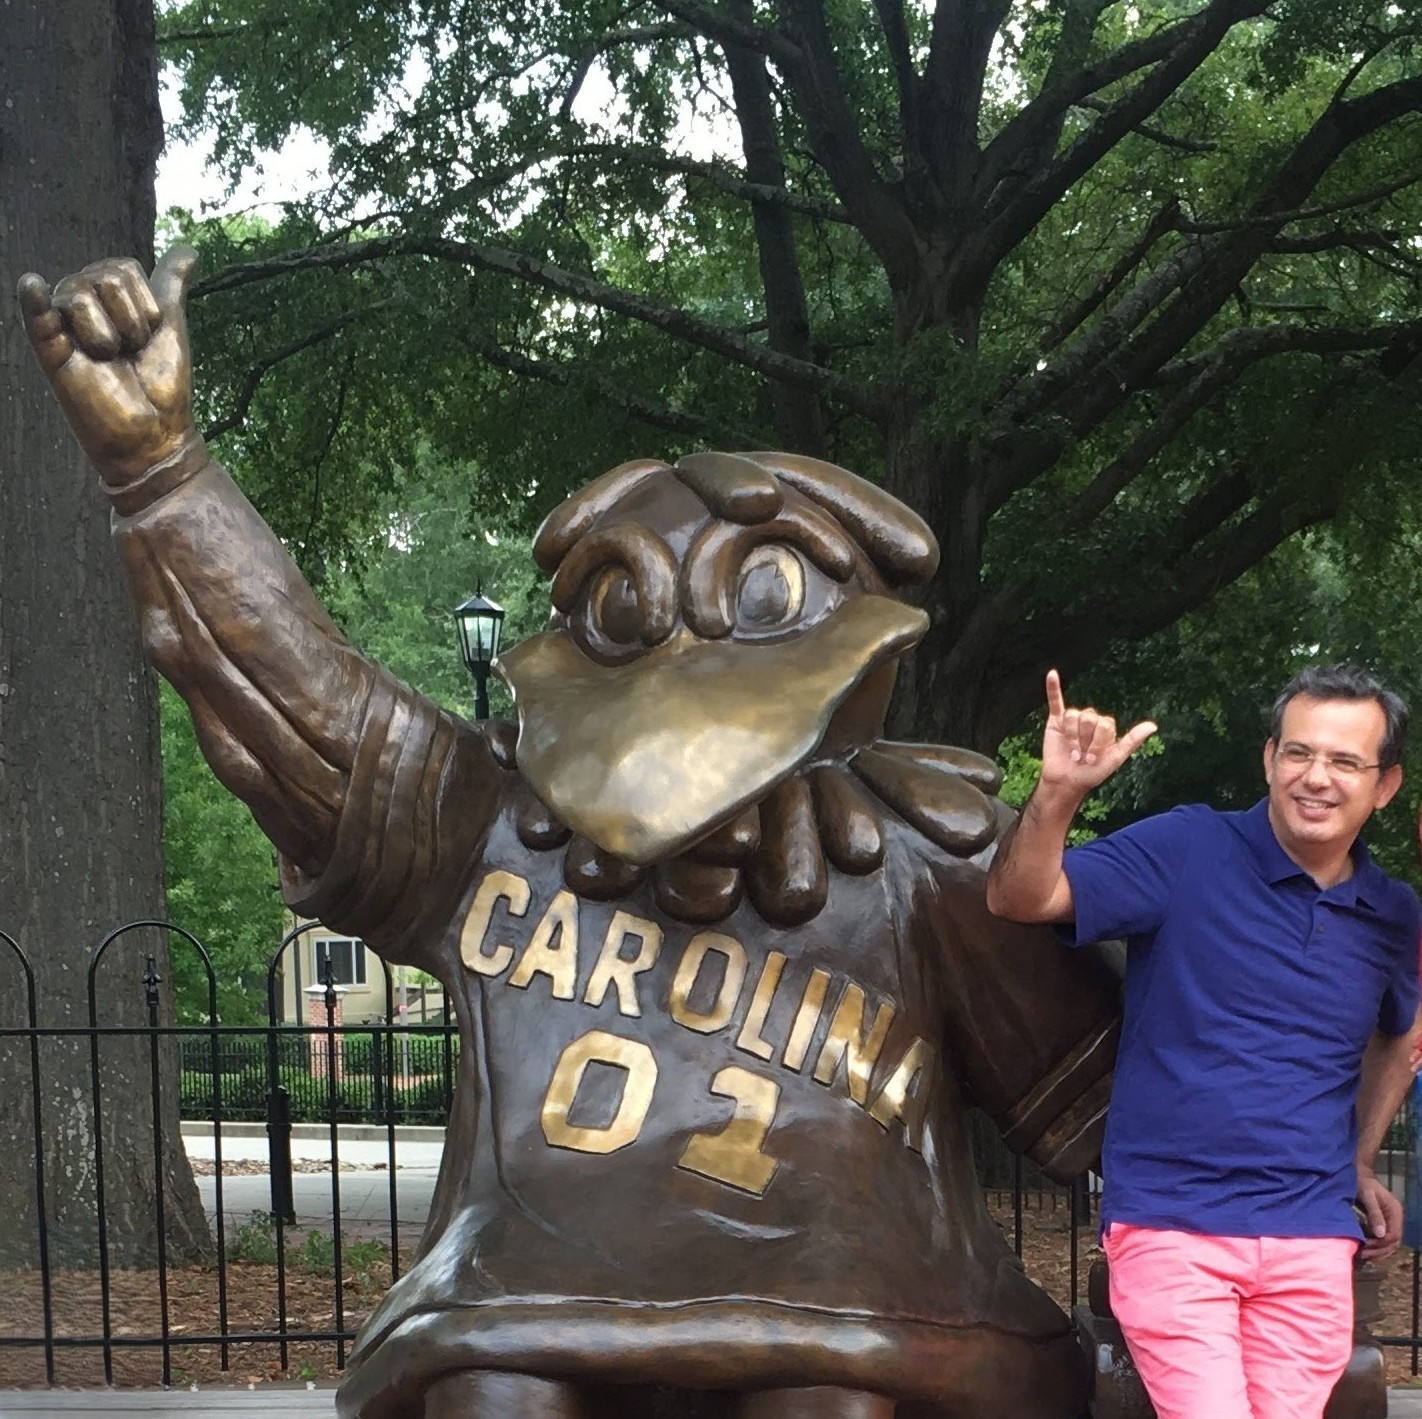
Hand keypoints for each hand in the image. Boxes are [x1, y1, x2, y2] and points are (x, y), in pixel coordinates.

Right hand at [17, 245, 199, 485]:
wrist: (155, 431)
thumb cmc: (162, 381)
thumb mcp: (170, 325)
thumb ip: (170, 285)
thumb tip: (188, 250)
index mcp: (107, 298)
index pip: (123, 269)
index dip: (146, 304)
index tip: (149, 334)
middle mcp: (81, 306)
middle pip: (104, 277)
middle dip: (131, 318)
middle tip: (130, 351)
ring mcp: (63, 327)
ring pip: (81, 293)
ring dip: (111, 332)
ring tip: (111, 359)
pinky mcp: (50, 352)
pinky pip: (37, 316)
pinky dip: (34, 300)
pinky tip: (32, 286)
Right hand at [1039, 669, 1156, 798]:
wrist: (1067, 782)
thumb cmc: (1092, 773)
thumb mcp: (1116, 758)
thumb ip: (1132, 741)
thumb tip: (1153, 725)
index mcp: (1106, 727)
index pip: (1105, 724)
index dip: (1099, 742)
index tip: (1093, 760)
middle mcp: (1090, 721)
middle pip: (1090, 718)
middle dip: (1085, 741)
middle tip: (1081, 757)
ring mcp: (1073, 719)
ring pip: (1074, 716)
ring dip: (1072, 737)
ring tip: (1072, 752)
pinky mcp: (1056, 720)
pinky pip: (1055, 700)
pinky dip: (1053, 687)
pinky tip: (1052, 674)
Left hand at [1357, 1167, 1402, 1263]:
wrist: (1359, 1174)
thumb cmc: (1361, 1183)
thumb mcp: (1366, 1195)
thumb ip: (1374, 1214)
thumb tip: (1380, 1234)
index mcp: (1395, 1211)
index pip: (1393, 1235)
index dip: (1381, 1244)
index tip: (1366, 1247)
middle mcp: (1396, 1218)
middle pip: (1394, 1242)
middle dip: (1379, 1250)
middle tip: (1363, 1255)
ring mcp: (1392, 1221)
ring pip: (1390, 1243)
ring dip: (1379, 1252)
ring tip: (1364, 1256)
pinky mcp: (1385, 1223)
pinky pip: (1385, 1240)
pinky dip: (1378, 1247)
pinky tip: (1368, 1251)